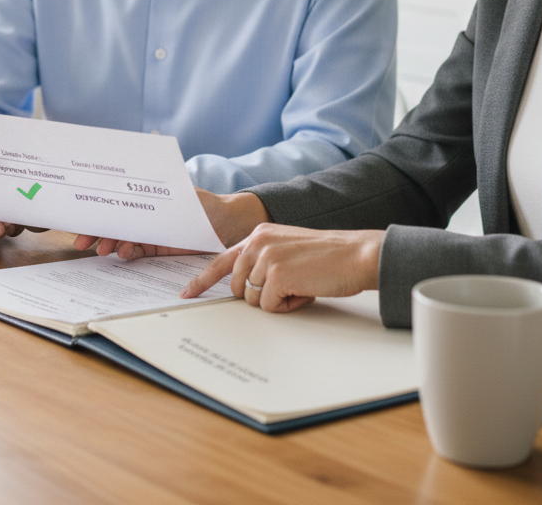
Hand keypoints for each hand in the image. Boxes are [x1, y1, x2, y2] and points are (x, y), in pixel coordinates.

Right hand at [71, 188, 270, 258]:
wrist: (229, 223)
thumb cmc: (205, 203)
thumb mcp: (180, 195)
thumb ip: (159, 196)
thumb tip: (134, 185)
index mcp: (146, 199)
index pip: (117, 205)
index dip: (99, 212)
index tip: (84, 219)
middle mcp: (146, 215)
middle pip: (115, 223)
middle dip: (97, 232)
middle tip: (82, 242)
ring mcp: (151, 233)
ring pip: (123, 239)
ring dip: (111, 244)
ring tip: (105, 250)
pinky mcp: (160, 249)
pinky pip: (138, 253)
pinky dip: (128, 254)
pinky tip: (123, 254)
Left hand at [180, 224, 383, 312]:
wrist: (355, 254)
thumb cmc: (328, 257)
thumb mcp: (288, 249)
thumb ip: (264, 260)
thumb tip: (246, 288)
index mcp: (258, 234)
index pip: (222, 259)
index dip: (203, 280)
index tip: (186, 293)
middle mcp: (257, 242)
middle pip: (237, 288)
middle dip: (258, 296)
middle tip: (288, 287)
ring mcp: (265, 258)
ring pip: (253, 300)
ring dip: (277, 301)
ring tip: (301, 285)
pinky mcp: (276, 275)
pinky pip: (269, 307)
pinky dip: (287, 307)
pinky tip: (305, 290)